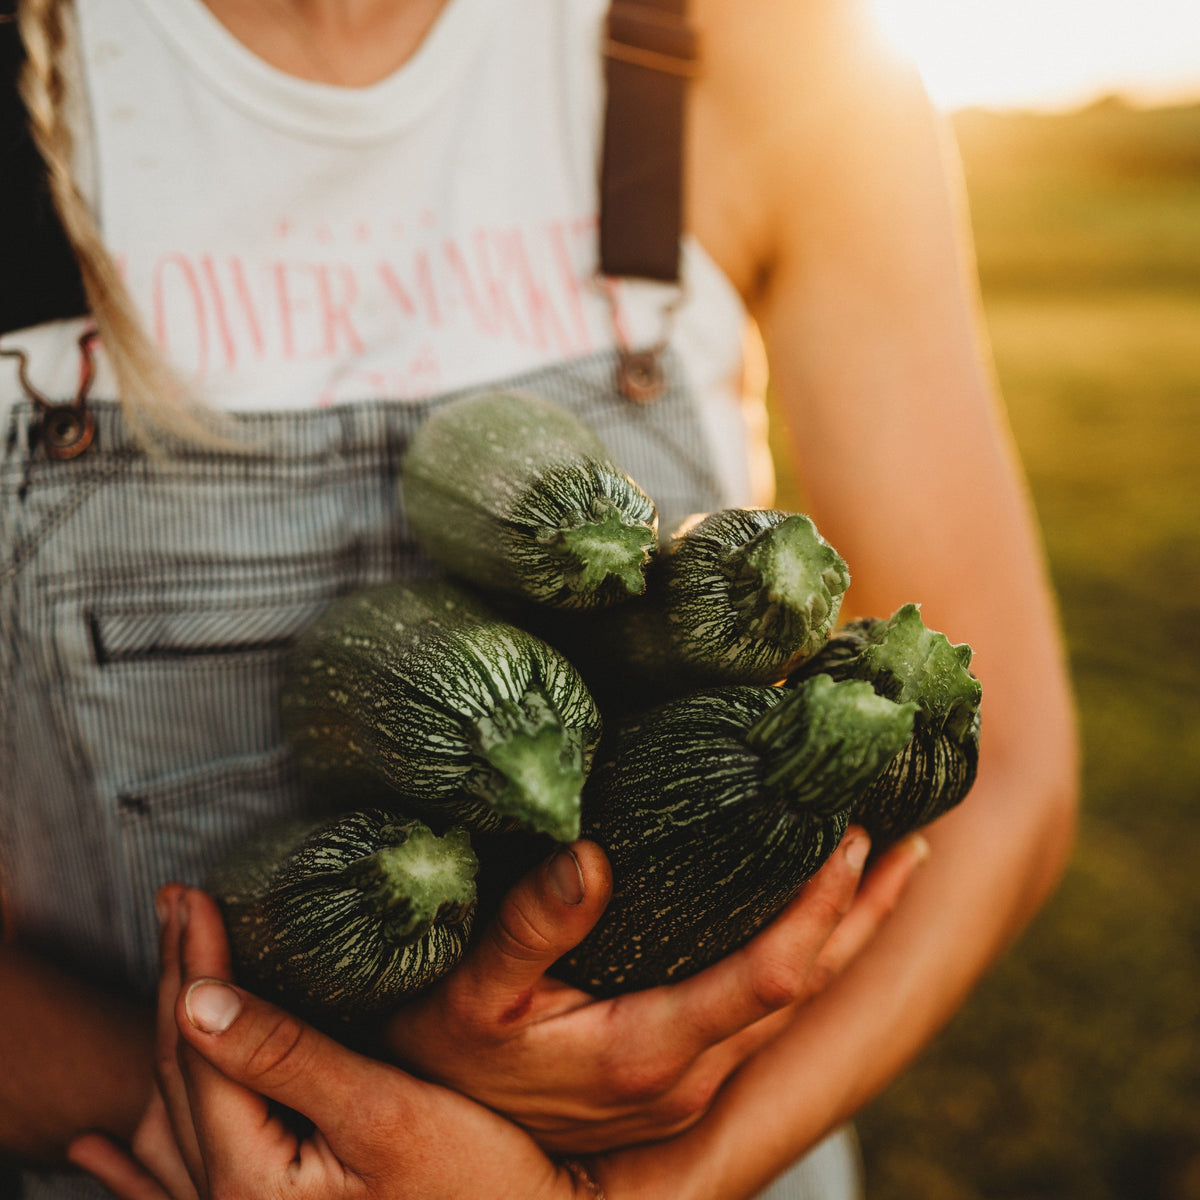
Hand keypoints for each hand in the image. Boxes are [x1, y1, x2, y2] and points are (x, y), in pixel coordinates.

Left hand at [69, 885, 585, 1199]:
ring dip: (165, 1035)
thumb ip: (287, 1056)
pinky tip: (98, 1152)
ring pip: (172, 1114)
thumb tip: (200, 1001)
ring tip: (167, 969)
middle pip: (179, 1073)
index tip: (197, 896)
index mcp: (248, 1181)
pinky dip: (132, 1163)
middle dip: (175, 980)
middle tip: (176, 904)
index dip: (197, 963)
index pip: (201, 1046)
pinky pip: (172, 1185)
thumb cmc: (470, 1179)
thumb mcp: (383, 1109)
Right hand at [383, 827, 928, 1152]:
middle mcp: (689, 1076)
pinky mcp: (680, 1074)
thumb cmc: (450, 1048)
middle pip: (808, 990)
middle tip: (913, 841)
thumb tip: (589, 854)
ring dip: (848, 934)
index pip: (770, 977)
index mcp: (649, 1052)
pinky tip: (816, 922)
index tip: (852, 836)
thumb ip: (530, 926)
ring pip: (797, 1004)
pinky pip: (767, 1010)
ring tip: (892, 870)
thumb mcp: (472, 989)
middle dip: (864, 914)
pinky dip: (807, 955)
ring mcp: (690, 1082)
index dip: (820, 908)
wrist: (441, 1131)